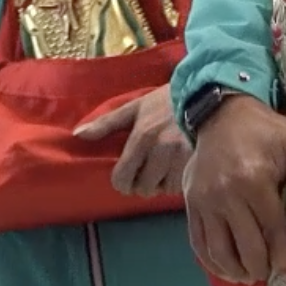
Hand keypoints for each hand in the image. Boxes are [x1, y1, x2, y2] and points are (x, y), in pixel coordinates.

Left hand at [77, 88, 191, 197]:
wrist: (207, 94)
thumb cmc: (167, 102)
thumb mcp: (135, 107)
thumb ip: (106, 123)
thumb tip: (78, 135)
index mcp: (142, 137)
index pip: (122, 178)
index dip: (122, 182)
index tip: (128, 176)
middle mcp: (161, 150)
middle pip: (143, 189)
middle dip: (143, 184)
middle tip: (149, 171)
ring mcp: (182, 158)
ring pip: (163, 190)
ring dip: (162, 184)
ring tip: (166, 168)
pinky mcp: (199, 164)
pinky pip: (182, 187)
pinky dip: (178, 183)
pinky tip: (179, 169)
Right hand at [182, 93, 285, 283]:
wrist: (221, 115)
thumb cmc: (264, 131)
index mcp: (254, 179)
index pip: (271, 229)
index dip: (283, 257)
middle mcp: (225, 194)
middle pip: (245, 246)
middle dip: (261, 269)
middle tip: (273, 277)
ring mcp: (204, 201)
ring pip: (219, 250)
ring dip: (236, 271)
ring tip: (250, 277)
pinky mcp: (190, 203)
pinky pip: (197, 242)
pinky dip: (211, 262)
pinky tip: (226, 270)